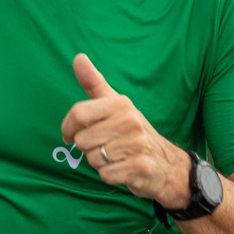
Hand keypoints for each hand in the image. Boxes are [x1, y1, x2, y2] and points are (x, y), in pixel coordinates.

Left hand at [60, 54, 191, 209]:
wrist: (165, 162)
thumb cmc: (132, 131)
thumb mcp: (115, 104)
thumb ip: (94, 83)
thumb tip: (78, 57)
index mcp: (121, 104)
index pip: (78, 113)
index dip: (67, 127)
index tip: (69, 134)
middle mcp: (130, 121)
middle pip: (82, 140)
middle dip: (88, 148)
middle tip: (104, 146)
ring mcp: (137, 144)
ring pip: (93, 159)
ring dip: (99, 162)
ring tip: (116, 156)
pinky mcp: (140, 167)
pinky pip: (106, 175)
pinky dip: (110, 175)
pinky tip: (122, 168)